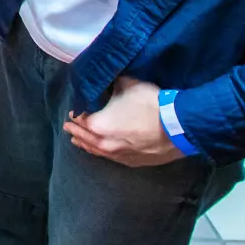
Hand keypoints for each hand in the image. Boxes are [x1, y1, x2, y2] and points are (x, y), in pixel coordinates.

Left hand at [63, 78, 183, 166]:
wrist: (177, 126)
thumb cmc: (149, 104)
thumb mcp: (127, 85)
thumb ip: (113, 84)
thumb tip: (108, 82)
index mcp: (98, 125)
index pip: (81, 119)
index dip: (77, 113)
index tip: (74, 111)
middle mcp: (104, 143)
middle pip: (85, 137)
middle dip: (76, 131)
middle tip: (67, 128)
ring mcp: (118, 155)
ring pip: (96, 151)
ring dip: (86, 145)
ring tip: (77, 142)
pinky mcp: (133, 162)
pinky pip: (111, 158)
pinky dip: (102, 153)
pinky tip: (101, 152)